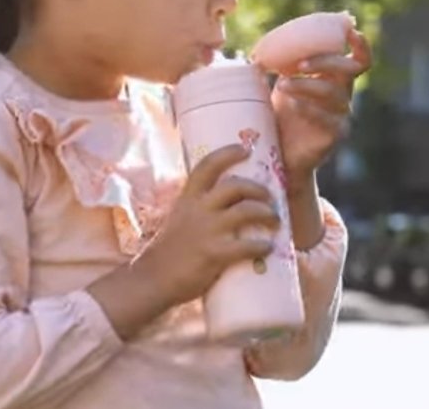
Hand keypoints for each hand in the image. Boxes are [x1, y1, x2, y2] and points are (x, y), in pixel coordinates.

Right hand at [139, 144, 279, 306]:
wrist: (153, 280)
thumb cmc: (169, 251)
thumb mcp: (179, 218)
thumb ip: (199, 209)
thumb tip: (226, 204)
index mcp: (188, 198)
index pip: (207, 165)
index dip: (228, 153)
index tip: (245, 148)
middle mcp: (198, 209)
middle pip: (235, 186)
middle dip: (258, 189)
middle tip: (269, 197)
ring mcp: (208, 231)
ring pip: (247, 211)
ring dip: (267, 213)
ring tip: (274, 220)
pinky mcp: (215, 254)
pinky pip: (248, 245)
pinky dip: (262, 245)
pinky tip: (268, 247)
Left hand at [272, 28, 371, 194]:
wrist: (281, 154)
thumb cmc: (281, 116)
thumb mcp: (281, 87)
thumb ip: (281, 68)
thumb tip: (259, 52)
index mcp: (334, 78)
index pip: (358, 59)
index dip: (360, 44)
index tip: (349, 31)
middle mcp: (343, 94)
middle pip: (349, 69)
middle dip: (324, 61)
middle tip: (298, 64)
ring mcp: (341, 115)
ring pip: (334, 93)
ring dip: (306, 85)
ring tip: (281, 85)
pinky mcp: (335, 134)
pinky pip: (327, 118)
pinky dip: (309, 108)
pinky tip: (292, 105)